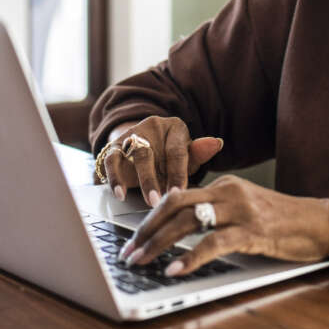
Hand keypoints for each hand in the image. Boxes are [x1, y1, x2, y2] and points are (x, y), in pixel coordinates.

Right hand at [99, 116, 222, 205]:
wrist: (146, 144)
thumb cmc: (172, 155)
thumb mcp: (187, 156)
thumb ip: (199, 153)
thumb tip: (217, 143)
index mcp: (175, 128)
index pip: (177, 151)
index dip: (177, 174)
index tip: (178, 194)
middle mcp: (152, 127)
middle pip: (151, 152)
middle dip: (153, 179)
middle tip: (158, 201)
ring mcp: (132, 135)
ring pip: (132, 155)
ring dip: (138, 180)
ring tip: (142, 200)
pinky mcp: (115, 145)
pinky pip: (111, 159)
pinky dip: (114, 177)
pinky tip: (119, 194)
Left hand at [119, 175, 328, 275]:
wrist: (319, 222)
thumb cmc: (283, 221)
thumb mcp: (245, 208)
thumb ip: (218, 212)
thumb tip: (181, 226)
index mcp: (224, 186)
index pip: (177, 196)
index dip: (151, 217)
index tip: (134, 237)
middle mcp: (229, 192)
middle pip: (175, 205)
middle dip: (146, 229)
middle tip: (129, 251)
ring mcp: (241, 210)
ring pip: (188, 222)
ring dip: (159, 244)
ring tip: (142, 261)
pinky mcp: (252, 231)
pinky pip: (213, 243)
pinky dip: (191, 257)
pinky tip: (176, 269)